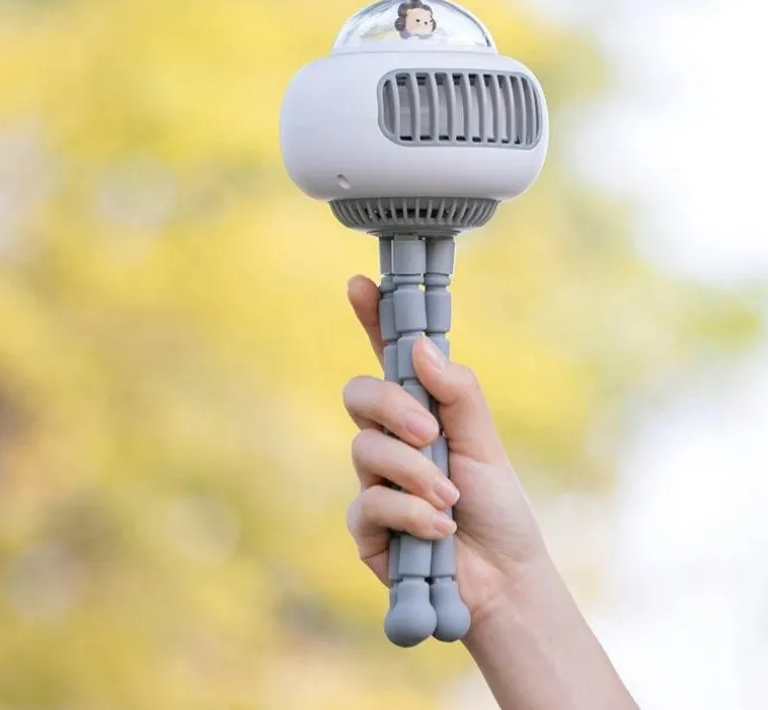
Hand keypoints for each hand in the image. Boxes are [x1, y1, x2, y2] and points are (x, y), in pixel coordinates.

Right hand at [343, 275, 548, 630]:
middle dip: (393, 409)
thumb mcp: (485, 443)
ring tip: (451, 499)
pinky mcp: (366, 524)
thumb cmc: (496, 505)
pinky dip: (410, 513)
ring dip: (414, 473)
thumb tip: (419, 347)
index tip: (361, 284)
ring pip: (365, 449)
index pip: (387, 356)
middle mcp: (390, 439)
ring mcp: (374, 480)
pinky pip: (369, 503)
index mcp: (420, 411)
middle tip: (430, 435)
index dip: (372, 318)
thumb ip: (457, 393)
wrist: (501, 576)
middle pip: (359, 394)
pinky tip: (439, 529)